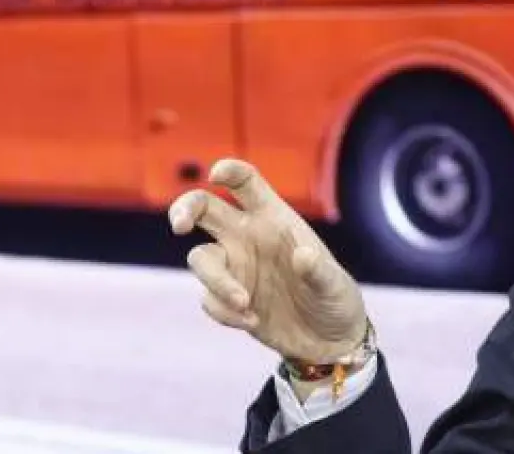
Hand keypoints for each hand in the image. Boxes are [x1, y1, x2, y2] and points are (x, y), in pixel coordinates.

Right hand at [169, 159, 367, 363]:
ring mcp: (234, 267)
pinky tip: (253, 321)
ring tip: (244, 304)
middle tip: (179, 226)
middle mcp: (248, 236)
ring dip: (216, 282)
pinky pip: (208, 298)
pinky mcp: (227, 298)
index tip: (216, 174)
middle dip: (184, 208)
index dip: (229, 171)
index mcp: (274, 218)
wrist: (327, 341)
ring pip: (200, 259)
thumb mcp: (334, 285)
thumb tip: (303, 257)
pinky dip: (224, 312)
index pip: (246, 183)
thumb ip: (319, 271)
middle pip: (203, 207)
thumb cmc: (334, 300)